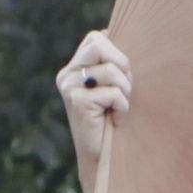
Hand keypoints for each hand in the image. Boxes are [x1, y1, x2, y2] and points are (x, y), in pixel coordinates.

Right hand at [56, 30, 130, 192]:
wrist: (103, 158)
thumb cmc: (113, 120)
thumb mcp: (112, 86)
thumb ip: (112, 63)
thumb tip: (121, 35)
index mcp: (73, 68)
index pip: (97, 38)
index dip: (117, 53)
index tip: (122, 78)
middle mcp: (67, 75)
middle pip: (100, 44)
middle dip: (122, 66)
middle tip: (124, 90)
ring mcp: (69, 87)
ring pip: (111, 70)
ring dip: (125, 90)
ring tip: (119, 108)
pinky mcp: (77, 101)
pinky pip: (114, 92)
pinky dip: (122, 107)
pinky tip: (115, 120)